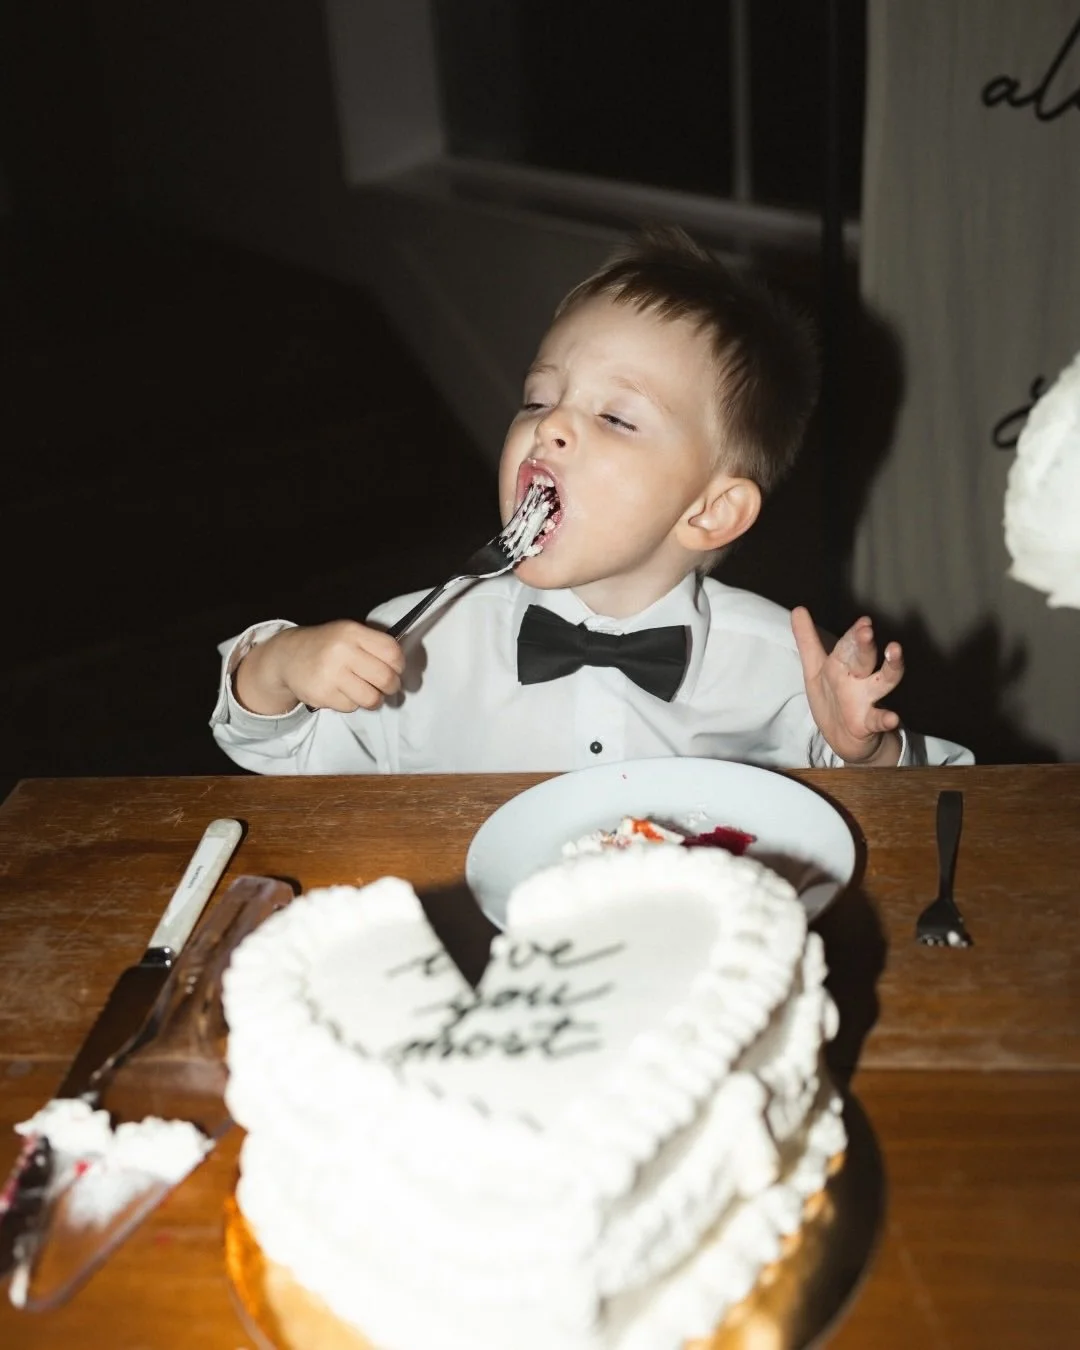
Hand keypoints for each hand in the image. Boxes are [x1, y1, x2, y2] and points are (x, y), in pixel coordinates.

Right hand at [234, 621, 403, 715]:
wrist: (287, 656)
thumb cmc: (327, 645)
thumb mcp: (348, 634)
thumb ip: (374, 646)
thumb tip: (401, 669)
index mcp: (352, 632)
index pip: (392, 652)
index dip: (399, 665)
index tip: (396, 669)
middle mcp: (342, 651)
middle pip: (386, 678)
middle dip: (392, 687)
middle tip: (387, 687)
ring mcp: (331, 674)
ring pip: (371, 698)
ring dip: (374, 699)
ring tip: (367, 693)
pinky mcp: (322, 695)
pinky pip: (351, 707)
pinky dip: (351, 703)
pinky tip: (342, 693)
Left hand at [791, 607, 903, 765]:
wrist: (846, 739)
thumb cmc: (833, 697)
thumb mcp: (815, 669)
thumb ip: (808, 640)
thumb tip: (798, 608)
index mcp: (843, 664)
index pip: (848, 645)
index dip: (854, 634)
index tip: (864, 621)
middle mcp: (859, 678)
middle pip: (863, 658)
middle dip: (864, 644)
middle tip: (866, 630)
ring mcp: (867, 699)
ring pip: (883, 681)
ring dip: (891, 667)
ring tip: (896, 651)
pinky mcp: (868, 723)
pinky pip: (878, 720)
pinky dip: (886, 719)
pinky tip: (892, 718)